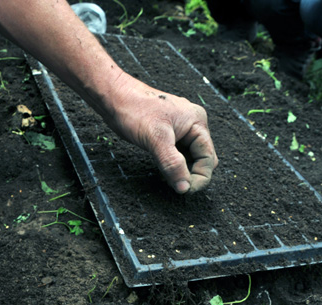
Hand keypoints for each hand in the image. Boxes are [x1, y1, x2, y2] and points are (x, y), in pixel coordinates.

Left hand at [105, 73, 217, 193]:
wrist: (113, 96)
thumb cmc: (133, 110)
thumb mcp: (154, 138)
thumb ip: (172, 163)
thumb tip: (185, 187)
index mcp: (197, 122)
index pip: (208, 158)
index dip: (199, 177)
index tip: (184, 191)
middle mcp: (193, 124)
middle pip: (203, 158)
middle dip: (192, 174)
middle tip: (174, 185)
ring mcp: (181, 128)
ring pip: (189, 157)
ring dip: (181, 170)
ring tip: (166, 177)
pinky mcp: (169, 132)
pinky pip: (178, 153)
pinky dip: (173, 164)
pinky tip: (161, 168)